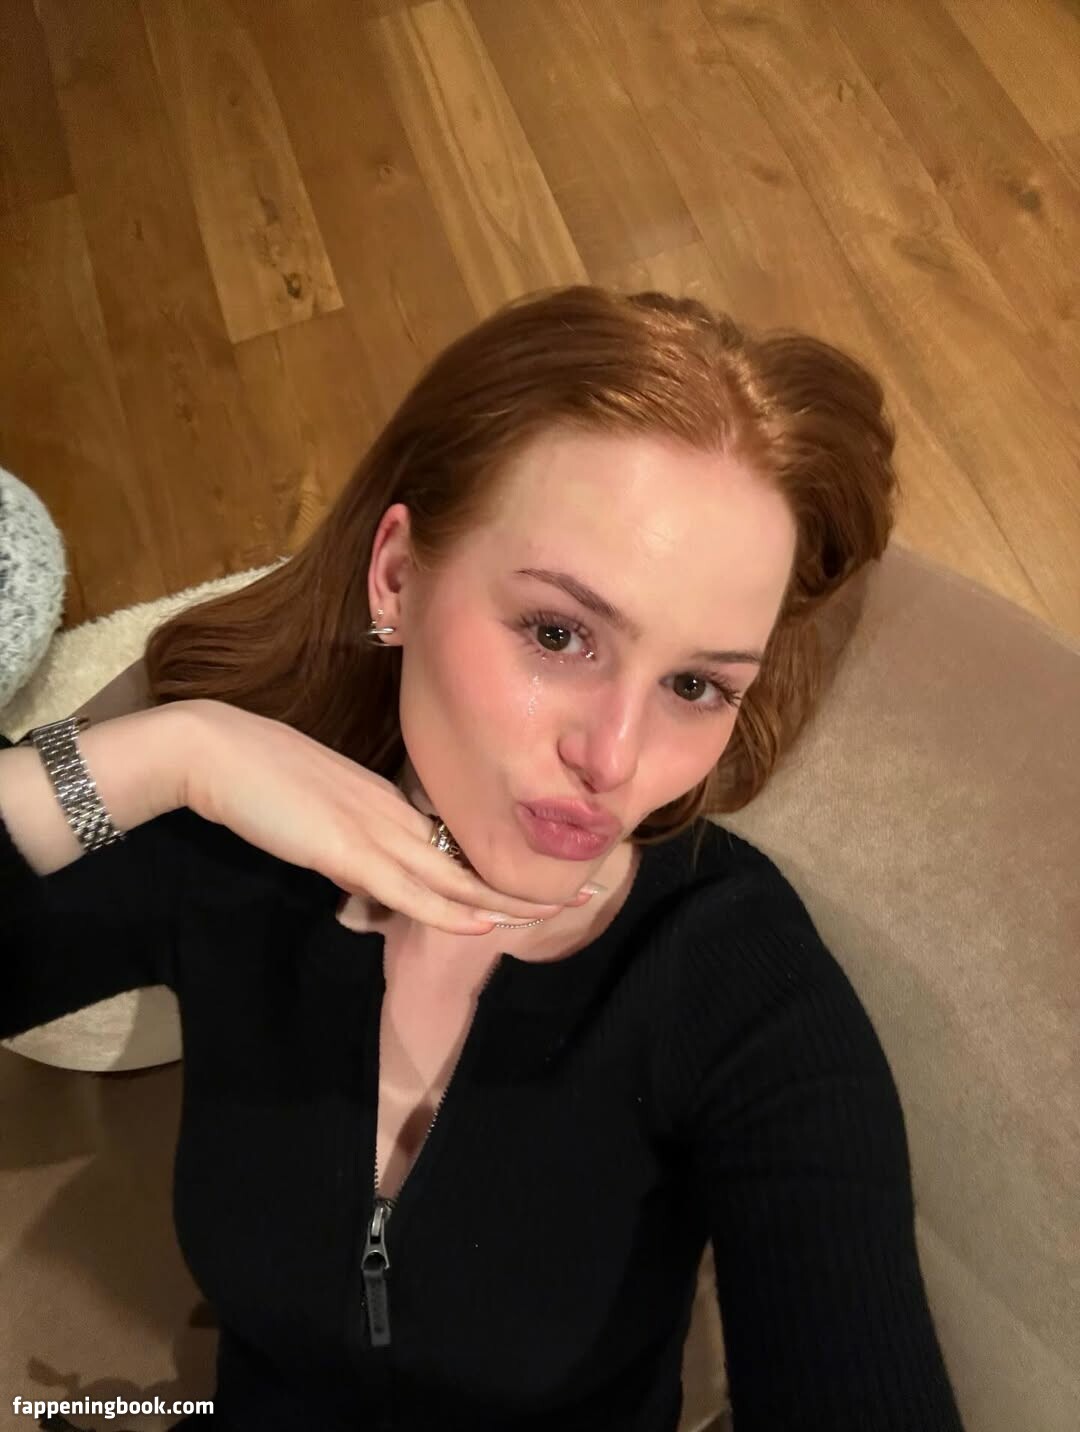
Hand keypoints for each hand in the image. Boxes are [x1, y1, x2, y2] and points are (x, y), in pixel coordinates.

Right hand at [179, 700, 590, 934]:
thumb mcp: (318, 814)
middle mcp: (395, 814)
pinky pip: (409, 887)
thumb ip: (349, 843)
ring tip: (559, 910)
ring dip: (509, 898)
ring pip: (455, 876)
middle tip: (592, 883)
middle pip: (474, 858)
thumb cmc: (259, 778)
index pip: (459, 842)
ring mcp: (374, 830)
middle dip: (533, 877)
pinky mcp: (346, 849)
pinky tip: (483, 921)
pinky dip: (449, 908)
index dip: (504, 863)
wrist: (218, 751)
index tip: (548, 872)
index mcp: (390, 804)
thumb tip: (364, 875)